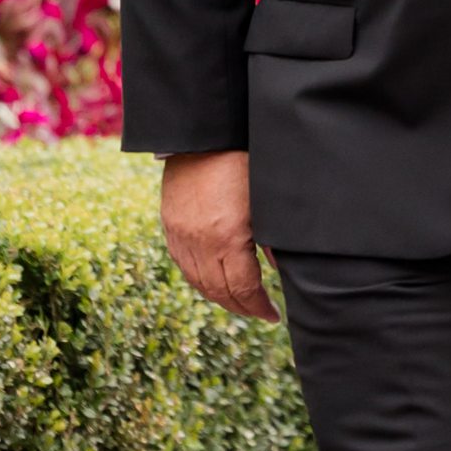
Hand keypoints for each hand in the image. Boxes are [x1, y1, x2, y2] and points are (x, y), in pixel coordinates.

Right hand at [159, 148, 279, 321]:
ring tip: (239, 301)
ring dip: (220, 297)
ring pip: (198, 282)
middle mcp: (200, 242)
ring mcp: (181, 235)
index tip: (273, 315)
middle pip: (219, 292)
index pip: (243, 289)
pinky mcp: (170, 225)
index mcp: (228, 237)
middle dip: (241, 307)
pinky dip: (200, 279)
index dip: (258, 307)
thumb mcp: (265, 201)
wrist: (203, 135)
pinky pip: (183, 265)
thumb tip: (280, 270)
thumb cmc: (242, 162)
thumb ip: (273, 240)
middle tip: (259, 312)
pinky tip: (214, 281)